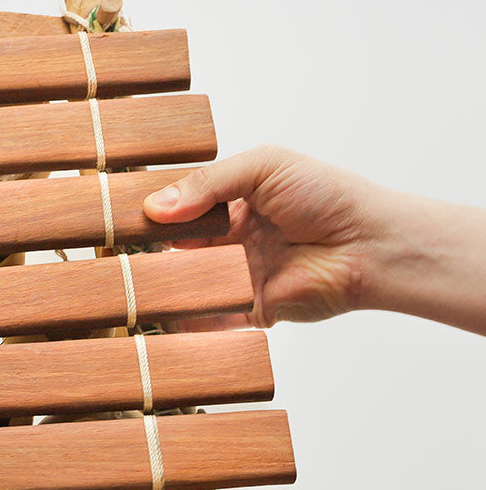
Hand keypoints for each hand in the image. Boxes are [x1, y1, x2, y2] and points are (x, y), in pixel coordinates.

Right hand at [143, 145, 485, 334]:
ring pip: (188, 287)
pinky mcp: (249, 312)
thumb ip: (208, 183)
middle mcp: (228, 243)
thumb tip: (156, 208)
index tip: (118, 219)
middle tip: (119, 256)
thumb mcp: (264, 167)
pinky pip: (212, 321)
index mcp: (228, 205)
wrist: (370, 244)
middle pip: (174, 252)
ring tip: (141, 285)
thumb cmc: (327, 195)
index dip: (149, 214)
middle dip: (149, 255)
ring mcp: (236, 278)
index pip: (176, 209)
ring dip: (166, 287)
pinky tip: (168, 315)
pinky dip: (190, 322)